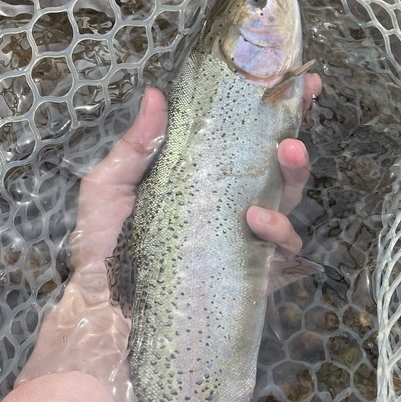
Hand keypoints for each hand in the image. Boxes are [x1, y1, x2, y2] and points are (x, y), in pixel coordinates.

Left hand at [16, 75, 320, 401]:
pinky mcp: (250, 280)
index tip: (296, 80)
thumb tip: (156, 95)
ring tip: (285, 156)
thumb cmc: (100, 259)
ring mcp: (241, 247)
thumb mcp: (106, 192)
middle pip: (275, 171)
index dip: (271, 113)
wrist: (101, 321)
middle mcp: (225, 213)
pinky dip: (277, 230)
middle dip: (296, 137)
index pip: (241, 145)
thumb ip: (134, 148)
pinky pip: (281, 253)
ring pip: (289, 206)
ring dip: (294, 177)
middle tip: (300, 112)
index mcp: (198, 186)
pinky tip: (256, 219)